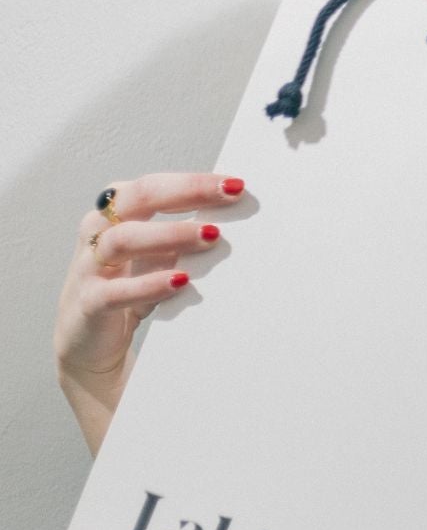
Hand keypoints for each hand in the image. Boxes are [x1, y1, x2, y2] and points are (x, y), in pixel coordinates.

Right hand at [55, 173, 243, 454]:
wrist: (90, 347)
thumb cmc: (129, 293)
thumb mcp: (158, 260)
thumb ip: (183, 238)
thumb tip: (235, 220)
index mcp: (114, 217)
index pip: (150, 186)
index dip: (189, 181)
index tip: (234, 184)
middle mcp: (97, 235)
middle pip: (134, 199)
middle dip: (184, 192)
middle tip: (228, 195)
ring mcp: (88, 270)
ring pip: (120, 240)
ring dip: (170, 234)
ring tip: (212, 236)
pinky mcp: (87, 306)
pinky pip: (113, 292)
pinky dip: (149, 285)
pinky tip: (181, 282)